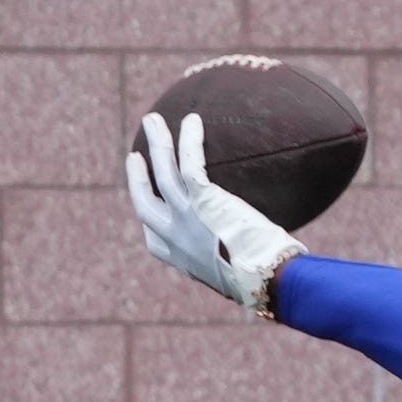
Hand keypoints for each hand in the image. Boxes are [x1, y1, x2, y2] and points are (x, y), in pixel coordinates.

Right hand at [126, 110, 305, 311]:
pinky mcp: (202, 200)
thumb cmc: (261, 283)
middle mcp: (176, 238)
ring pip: (163, 172)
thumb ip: (230, 264)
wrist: (267, 280)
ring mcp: (186, 216)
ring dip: (156, 142)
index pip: (155, 241)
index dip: (150, 225)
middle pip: (143, 202)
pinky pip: (189, 162)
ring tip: (152, 119)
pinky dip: (189, 140)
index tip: (153, 209)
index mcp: (181, 260)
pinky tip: (193, 120)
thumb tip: (250, 258)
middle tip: (134, 156)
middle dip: (135, 177)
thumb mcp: (235, 278)